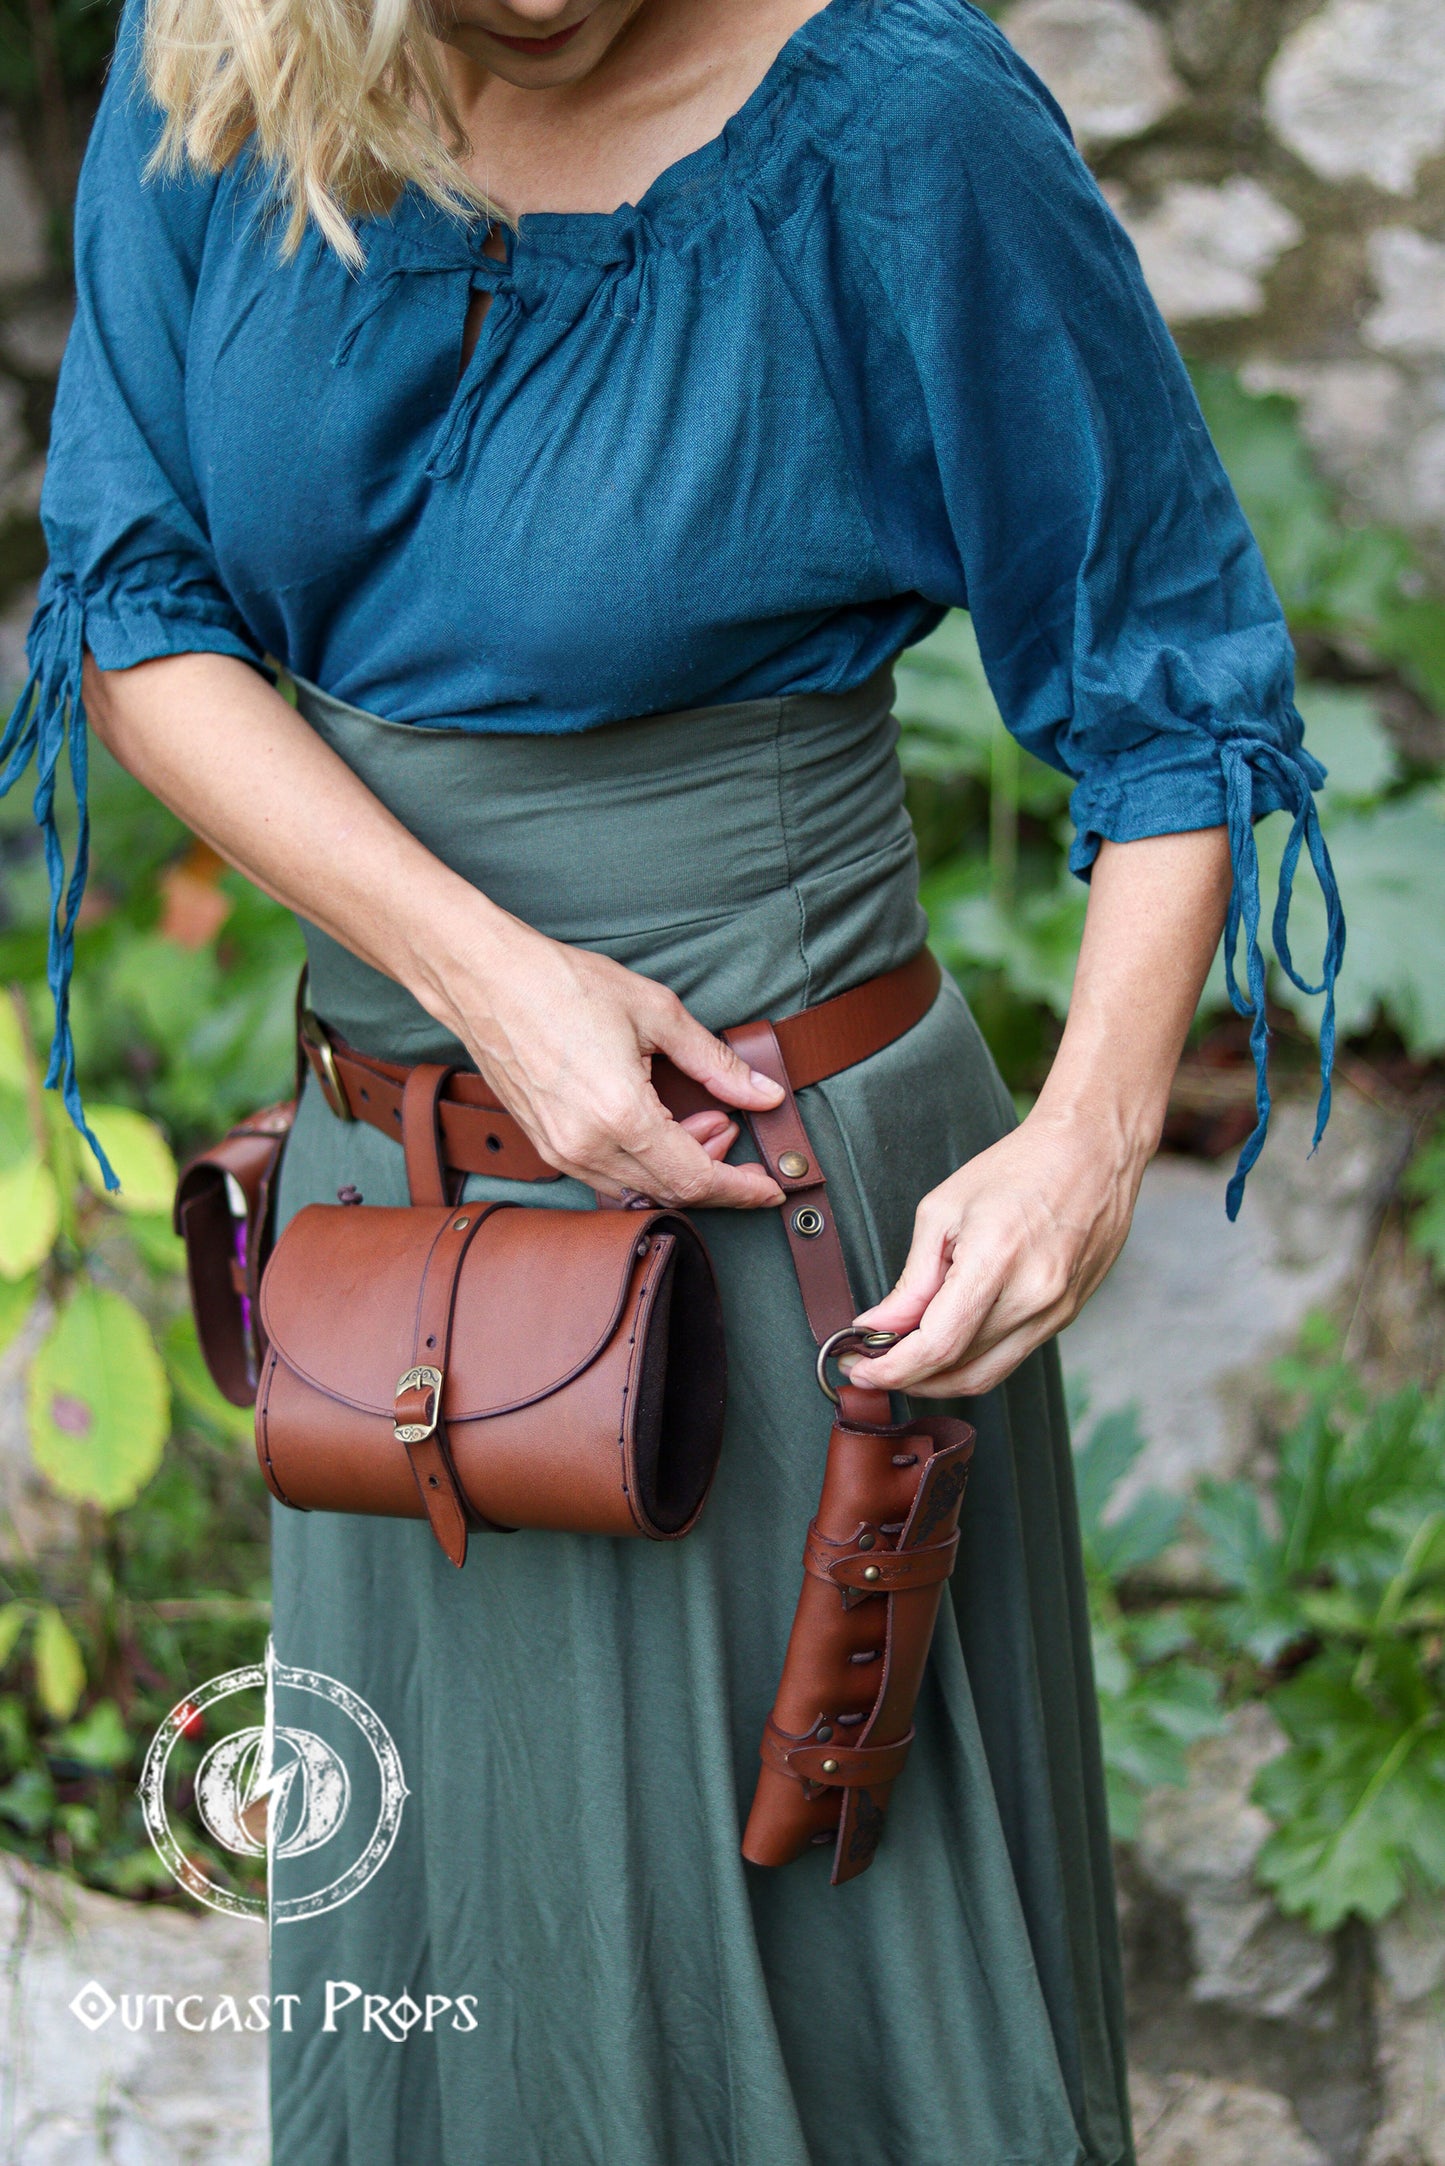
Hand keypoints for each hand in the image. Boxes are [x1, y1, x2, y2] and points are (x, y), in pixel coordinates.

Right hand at [430, 908, 786, 1207]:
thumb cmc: (562, 984)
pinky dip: (644, 1164)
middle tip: (734, 1129)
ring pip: (639, 1189)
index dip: (741, 1189)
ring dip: (679, 1168)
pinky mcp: (545, 1146)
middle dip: (715, 1172)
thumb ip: (715, 1062)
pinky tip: (658, 1127)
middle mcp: (587, 1146)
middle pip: (670, 1192)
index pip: (697, 1177)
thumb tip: (763, 1093)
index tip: (771, 1188)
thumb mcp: (656, 1013)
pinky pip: (608, 1177)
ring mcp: (560, 1151)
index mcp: (621, 1115)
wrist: (485, 979)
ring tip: (700, 1120)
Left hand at [841, 1107, 1146, 1397]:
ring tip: (903, 1360)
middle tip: (871, 1367)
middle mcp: (1033, 1294)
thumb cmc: (1017, 1169)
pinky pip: (1011, 1356)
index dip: (892, 1369)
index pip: (938, 1344)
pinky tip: (946, 1344)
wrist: (1091, 1152)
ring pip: (987, 1374)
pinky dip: (971, 1359)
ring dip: (939, 1379)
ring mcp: (1056, 1311)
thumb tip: (878, 1327)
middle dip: (908, 1377)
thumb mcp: (943, 1211)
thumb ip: (912, 1280)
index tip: (861, 1371)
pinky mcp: (1066, 1316)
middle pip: (959, 1369)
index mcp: (997, 1258)